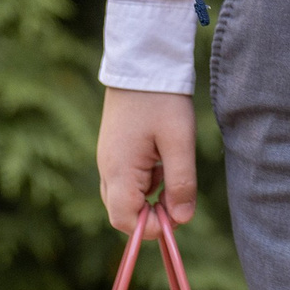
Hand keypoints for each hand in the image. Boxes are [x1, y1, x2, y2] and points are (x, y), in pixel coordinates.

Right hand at [97, 87, 197, 233]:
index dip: (152, 227)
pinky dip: (146, 179)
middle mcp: (107, 169)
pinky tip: (161, 156)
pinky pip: (127, 179)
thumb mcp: (179, 141)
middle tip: (178, 192)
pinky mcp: (114, 150)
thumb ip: (181, 183)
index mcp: (119, 171)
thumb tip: (182, 220)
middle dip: (152, 212)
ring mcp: (108, 159)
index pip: (125, 221)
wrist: (142, 62)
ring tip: (170, 164)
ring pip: (126, 196)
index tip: (178, 213)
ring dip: (151, 194)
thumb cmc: (162, 100)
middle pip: (123, 213)